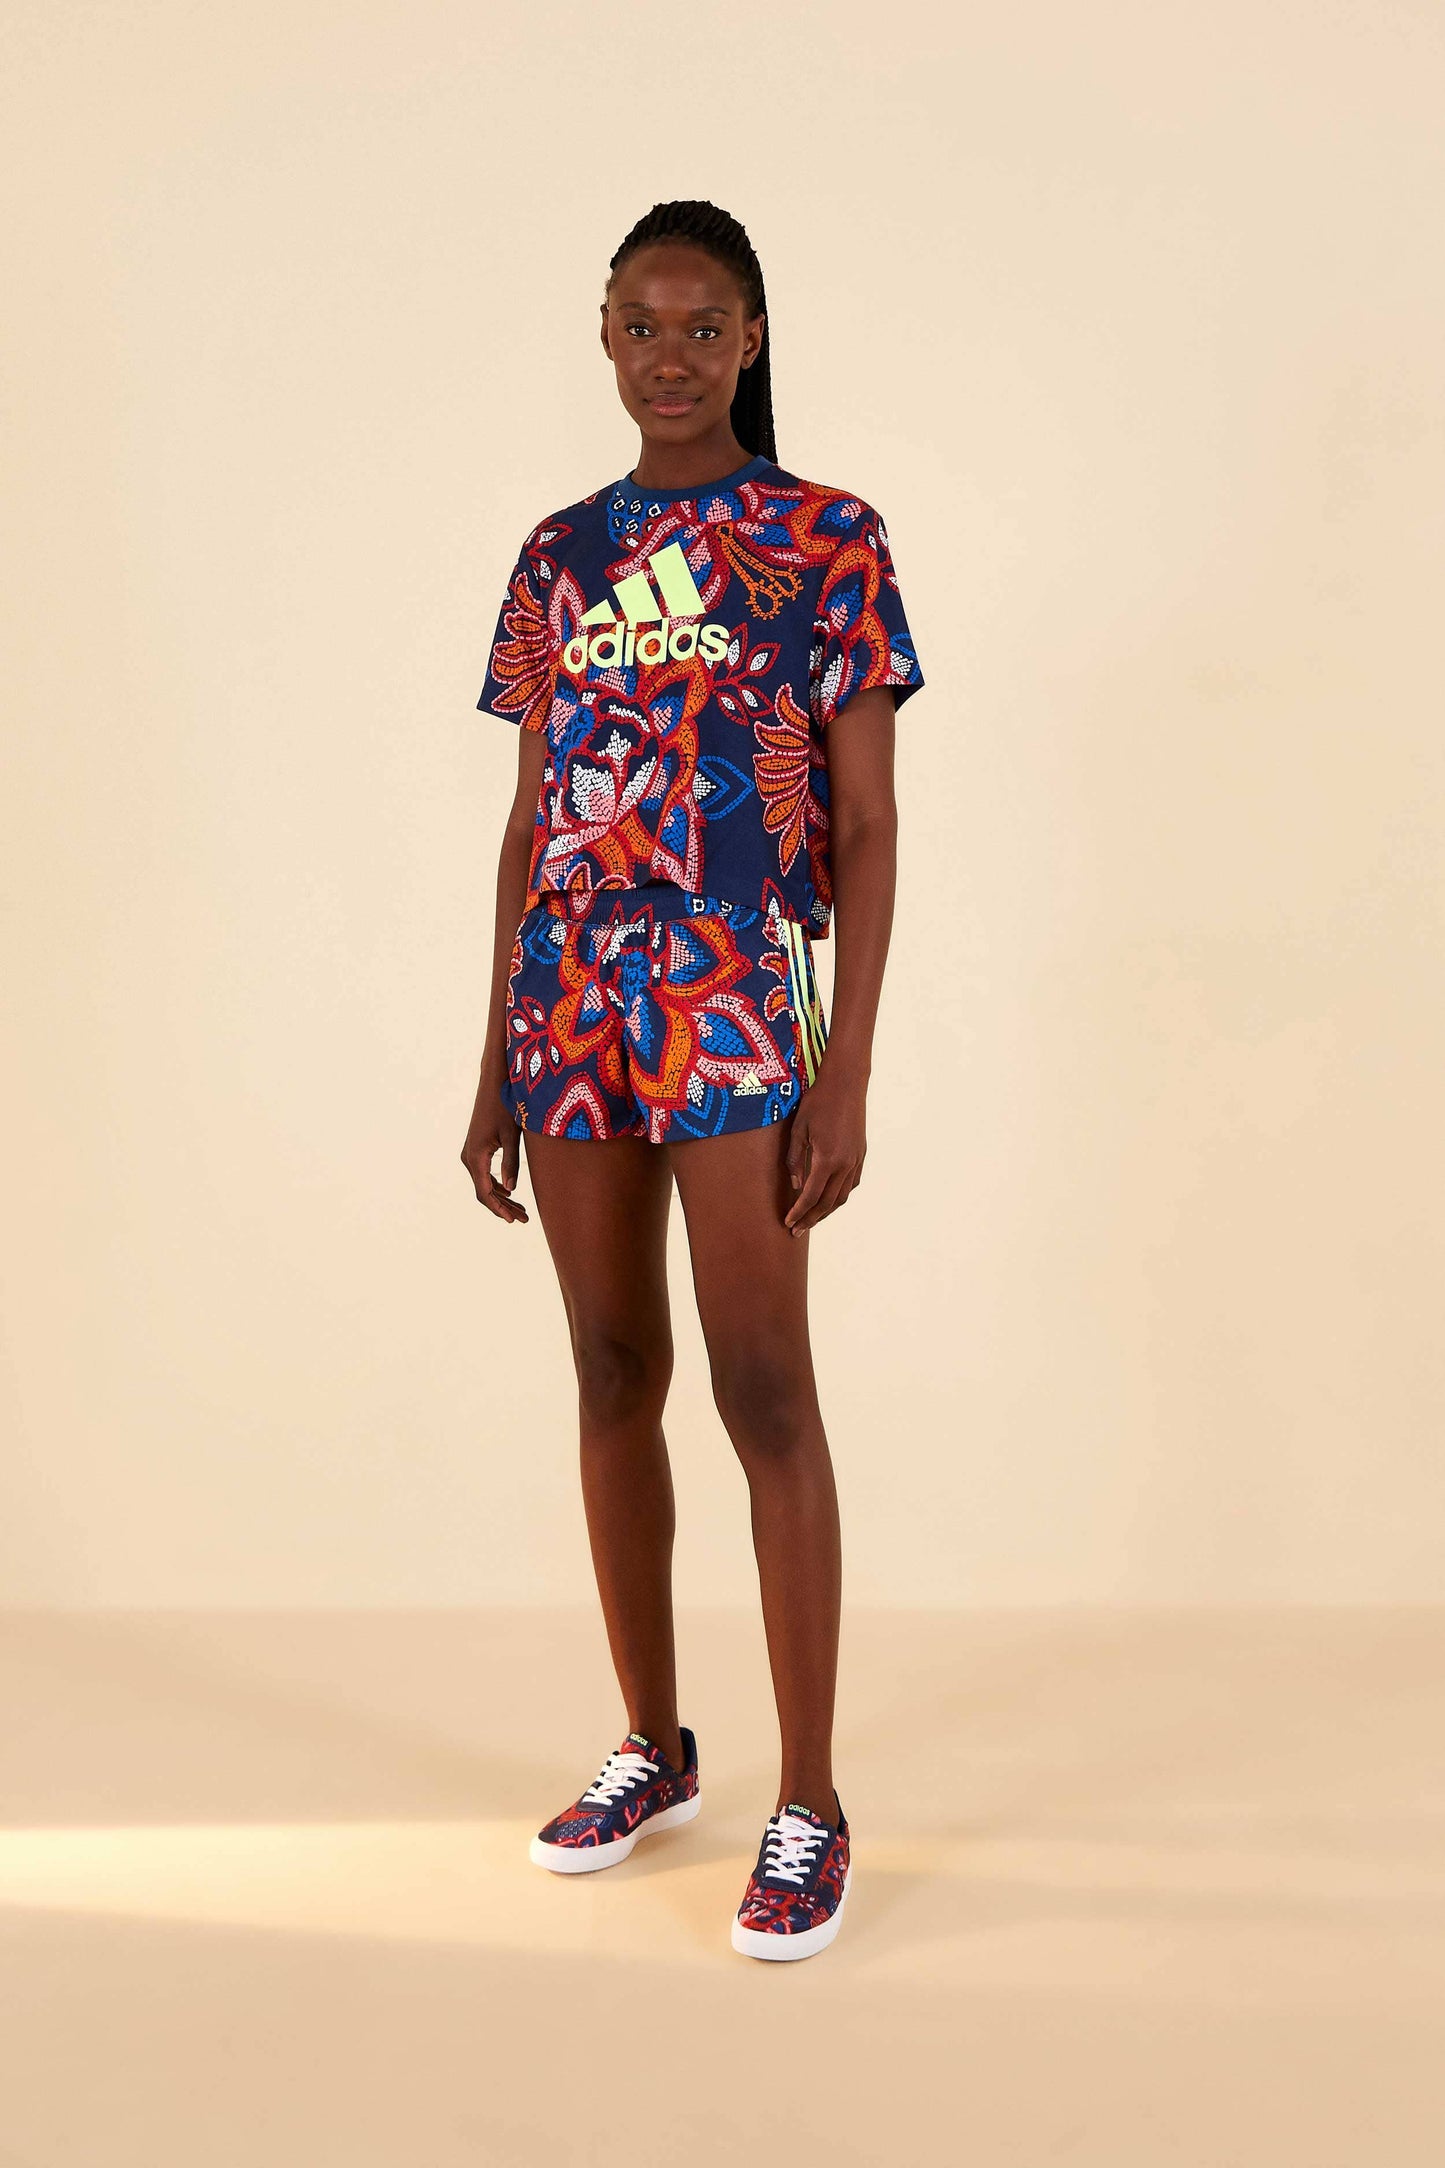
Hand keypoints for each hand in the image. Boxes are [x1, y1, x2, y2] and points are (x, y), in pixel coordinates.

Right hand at [460, 1069, 529, 1224]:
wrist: (493, 1084)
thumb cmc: (505, 1106)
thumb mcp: (511, 1135)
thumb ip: (511, 1162)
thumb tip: (511, 1189)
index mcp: (476, 1156)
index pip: (485, 1192)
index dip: (499, 1209)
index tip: (514, 1220)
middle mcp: (469, 1157)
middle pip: (484, 1191)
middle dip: (503, 1207)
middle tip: (524, 1219)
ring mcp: (470, 1153)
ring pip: (483, 1183)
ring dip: (501, 1197)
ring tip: (521, 1210)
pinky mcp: (476, 1148)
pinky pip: (483, 1173)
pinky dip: (496, 1185)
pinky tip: (510, 1191)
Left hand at [783, 1060, 866, 1235]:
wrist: (846, 1083)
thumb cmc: (817, 1102)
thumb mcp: (798, 1130)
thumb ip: (795, 1161)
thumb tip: (796, 1186)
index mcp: (827, 1159)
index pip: (811, 1196)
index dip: (798, 1212)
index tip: (788, 1223)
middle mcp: (845, 1164)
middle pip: (828, 1203)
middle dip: (811, 1219)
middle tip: (797, 1231)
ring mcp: (856, 1160)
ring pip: (842, 1196)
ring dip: (826, 1212)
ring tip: (812, 1220)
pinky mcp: (861, 1154)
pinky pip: (851, 1183)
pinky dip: (839, 1196)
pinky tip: (830, 1199)